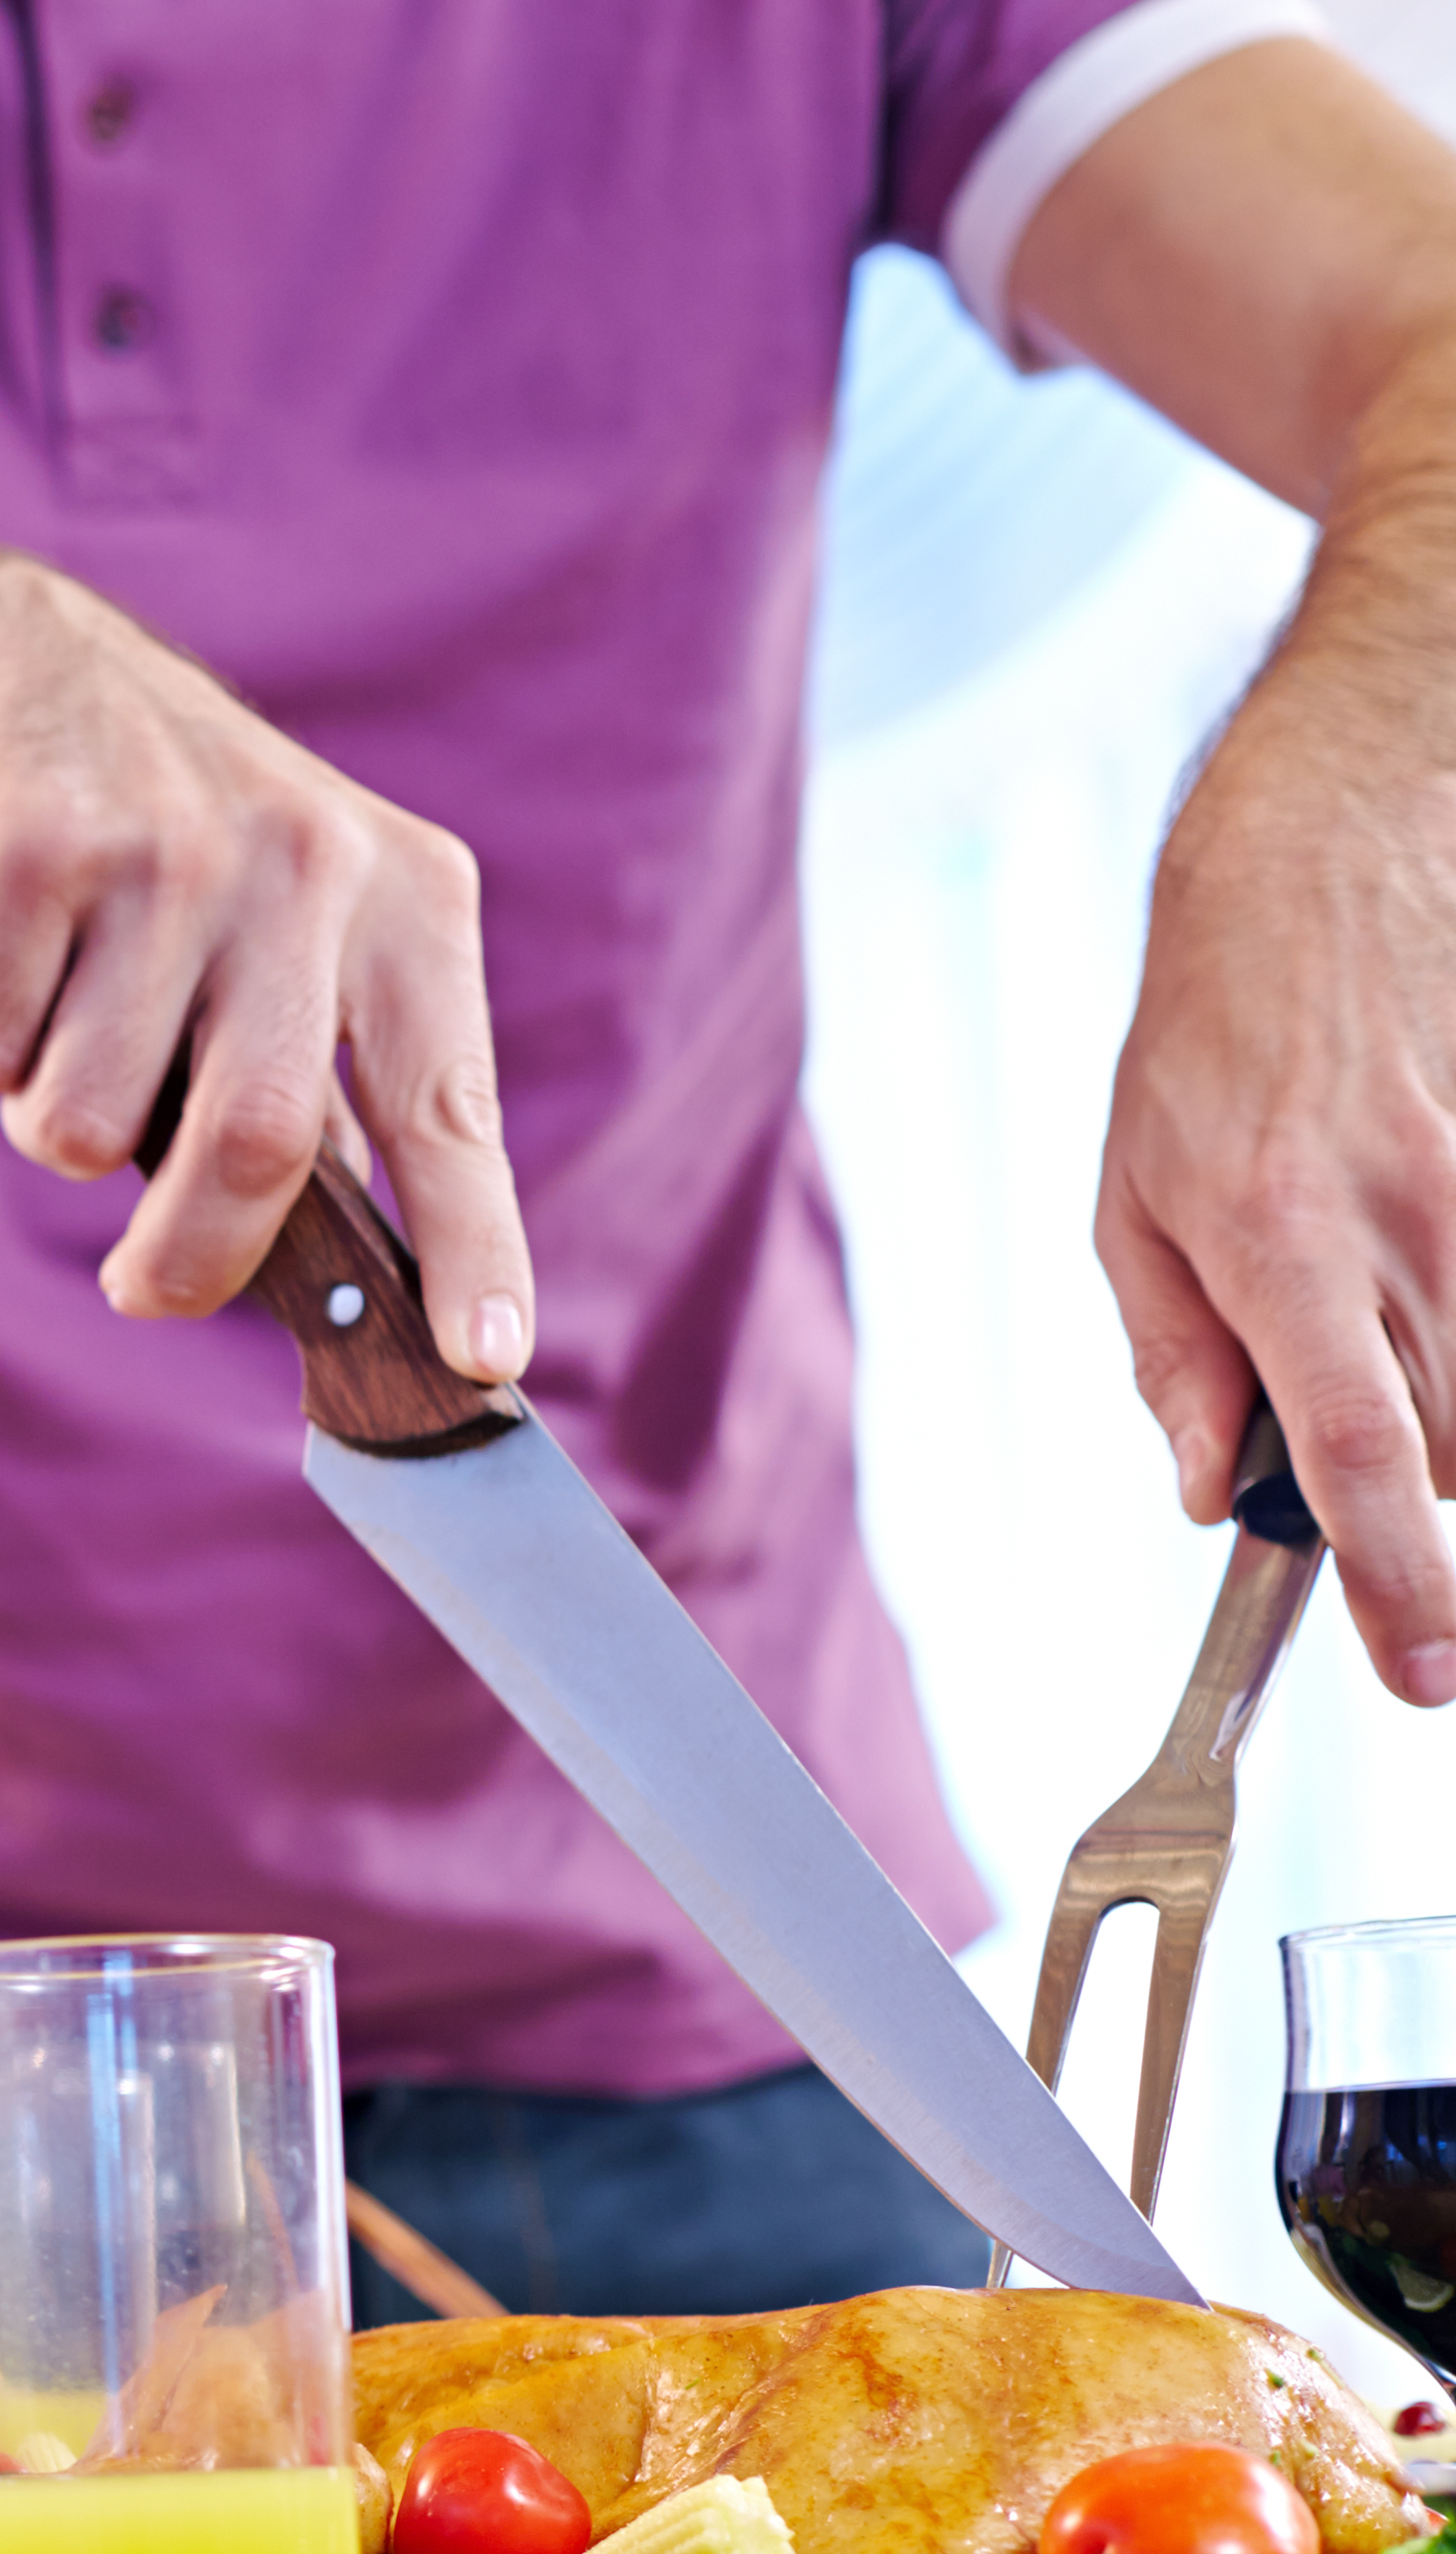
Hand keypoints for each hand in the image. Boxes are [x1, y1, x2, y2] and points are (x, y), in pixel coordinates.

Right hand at [0, 548, 533, 1382]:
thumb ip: (324, 1077)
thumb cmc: (168, 851)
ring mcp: (166, 850)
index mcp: (408, 898)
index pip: (451, 1107)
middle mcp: (306, 865)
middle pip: (260, 1146)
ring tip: (59, 1025)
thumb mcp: (293, 925)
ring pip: (84, 1120)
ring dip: (48, 1119)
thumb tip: (344, 1284)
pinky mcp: (31, 848)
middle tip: (143, 1290)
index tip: (478, 1362)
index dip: (474, 1246)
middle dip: (191, 1260)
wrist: (9, 665)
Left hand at [1094, 639, 1455, 1701]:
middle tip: (1344, 1453)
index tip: (1421, 1672)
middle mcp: (1403, 1234)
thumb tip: (1212, 1495)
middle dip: (1409, 1500)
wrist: (1321, 881)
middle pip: (1455, 1452)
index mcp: (1279, 1250)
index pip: (1364, 1457)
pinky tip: (1414, 1293)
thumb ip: (1174, 1360)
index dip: (1401, 1581)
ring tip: (1363, 1328)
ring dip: (1443, 1418)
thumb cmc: (1203, 1051)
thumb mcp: (1130, 1204)